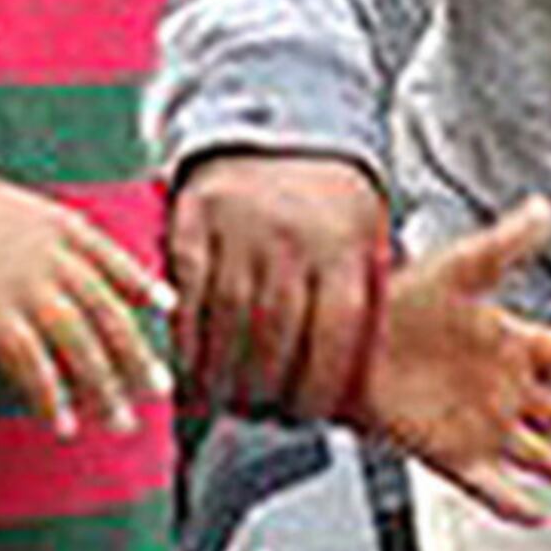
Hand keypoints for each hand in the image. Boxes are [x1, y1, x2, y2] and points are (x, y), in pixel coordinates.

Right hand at [0, 143, 172, 436]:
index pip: (111, 256)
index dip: (141, 283)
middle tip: (160, 389)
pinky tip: (63, 424)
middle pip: (109, 312)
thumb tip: (12, 242)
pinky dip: (52, 398)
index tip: (166, 305)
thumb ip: (14, 227)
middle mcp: (49, 255)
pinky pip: (34, 366)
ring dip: (105, 389)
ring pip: (82, 345)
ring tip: (120, 423)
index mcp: (51, 221)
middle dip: (138, 354)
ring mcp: (24, 285)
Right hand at [168, 150, 388, 420]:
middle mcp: (293, 236)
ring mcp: (240, 227)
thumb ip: (363, 303)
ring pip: (226, 320)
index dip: (316, 388)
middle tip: (256, 414)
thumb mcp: (367, 242)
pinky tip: (186, 368)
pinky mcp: (193, 220)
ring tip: (221, 401)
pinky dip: (183, 339)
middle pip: (275, 335)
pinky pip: (185, 293)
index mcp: (345, 246)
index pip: (334, 337)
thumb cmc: (330, 210)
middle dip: (264, 389)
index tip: (303, 415)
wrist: (278, 136)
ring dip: (219, 373)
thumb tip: (357, 386)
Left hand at [363, 198, 550, 522]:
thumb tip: (543, 208)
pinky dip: (513, 502)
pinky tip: (536, 514)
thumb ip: (507, 242)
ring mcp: (476, 422)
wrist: (344, 340)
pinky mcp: (449, 453)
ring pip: (537, 453)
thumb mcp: (462, 265)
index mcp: (507, 340)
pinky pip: (491, 485)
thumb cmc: (397, 299)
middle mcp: (498, 385)